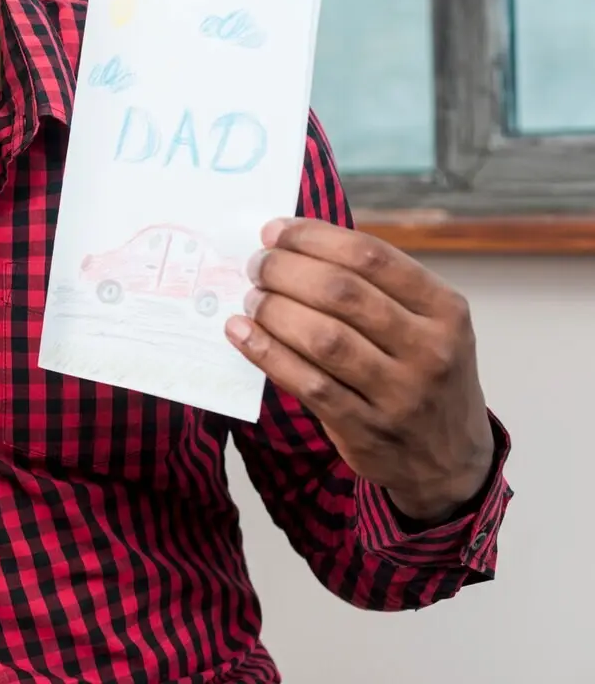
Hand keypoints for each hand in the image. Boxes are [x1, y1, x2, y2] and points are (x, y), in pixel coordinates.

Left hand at [225, 218, 493, 523]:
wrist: (448, 460)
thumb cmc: (423, 375)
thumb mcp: (427, 325)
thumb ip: (377, 286)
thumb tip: (296, 244)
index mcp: (445, 310)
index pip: (371, 256)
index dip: (314, 237)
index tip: (275, 231)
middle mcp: (429, 349)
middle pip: (341, 292)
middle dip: (286, 270)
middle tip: (256, 265)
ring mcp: (399, 393)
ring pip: (322, 337)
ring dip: (274, 310)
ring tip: (252, 298)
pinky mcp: (366, 429)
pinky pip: (307, 383)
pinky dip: (267, 353)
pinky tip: (242, 333)